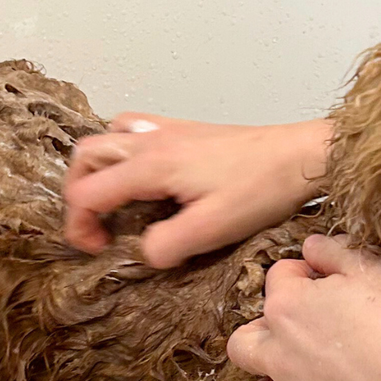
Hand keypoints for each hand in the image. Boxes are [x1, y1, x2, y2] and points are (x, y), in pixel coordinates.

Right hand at [63, 115, 331, 268]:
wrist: (302, 155)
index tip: (98, 250)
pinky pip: (135, 130)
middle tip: (96, 226)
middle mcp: (151, 140)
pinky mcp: (186, 129)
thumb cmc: (260, 190)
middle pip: (85, 155)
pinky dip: (123, 152)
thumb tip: (144, 251)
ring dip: (98, 168)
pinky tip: (145, 176)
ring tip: (113, 200)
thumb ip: (166, 245)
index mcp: (151, 165)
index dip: (79, 225)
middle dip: (78, 192)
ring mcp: (168, 129)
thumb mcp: (212, 230)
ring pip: (107, 137)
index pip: (87, 191)